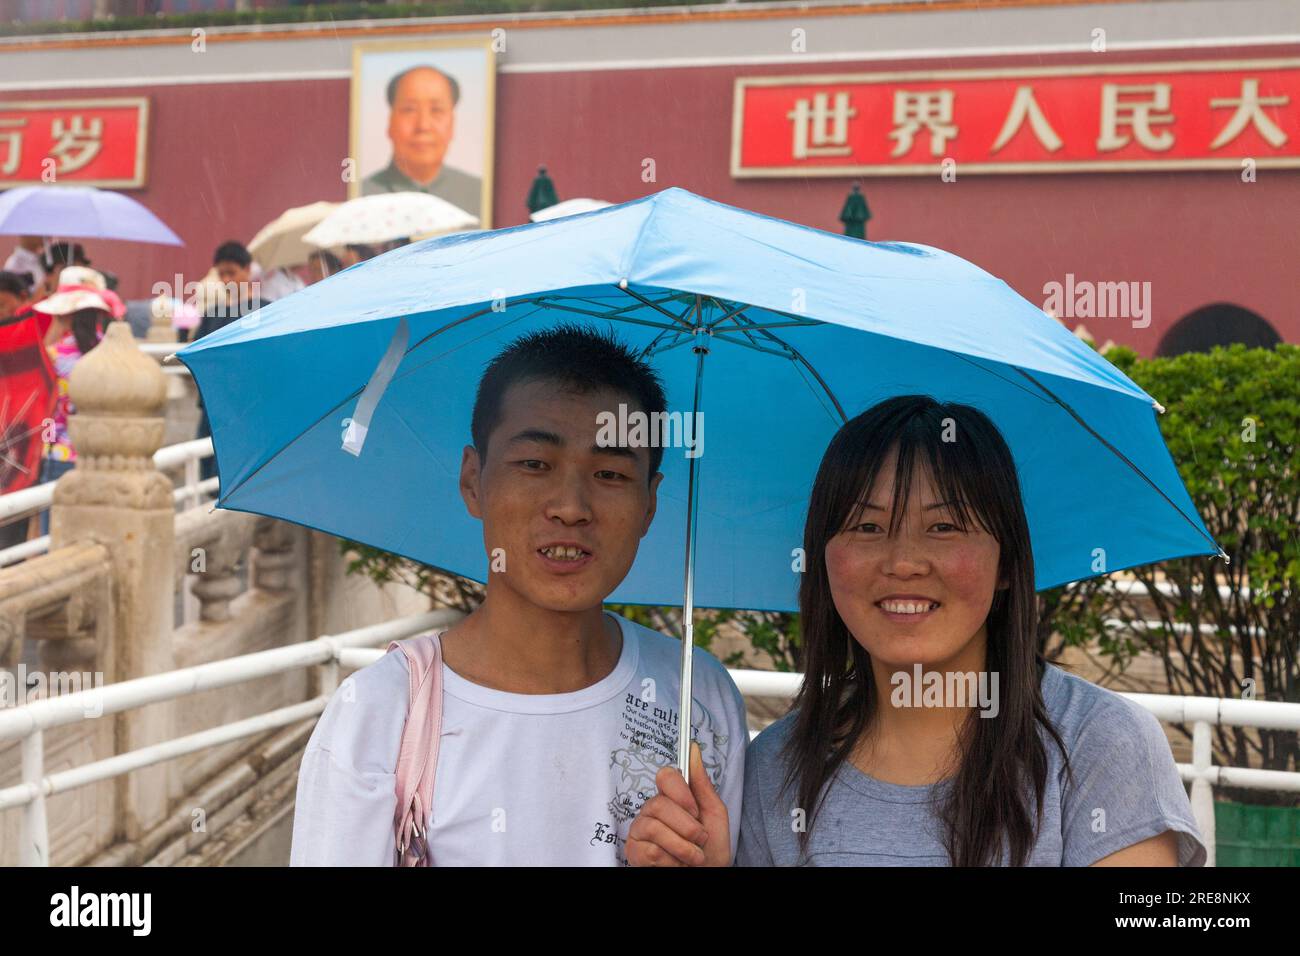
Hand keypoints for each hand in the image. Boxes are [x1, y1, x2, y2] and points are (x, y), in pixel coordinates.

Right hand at [626, 741, 729, 866]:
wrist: (707, 877)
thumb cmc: (711, 849)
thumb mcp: (714, 814)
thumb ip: (702, 783)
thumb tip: (693, 748)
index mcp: (672, 798)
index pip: (665, 776)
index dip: (680, 792)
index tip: (695, 810)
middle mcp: (652, 811)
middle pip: (660, 804)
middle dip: (687, 827)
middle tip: (700, 840)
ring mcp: (640, 831)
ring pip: (655, 829)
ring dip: (683, 848)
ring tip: (692, 857)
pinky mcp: (634, 851)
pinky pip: (650, 851)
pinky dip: (671, 862)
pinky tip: (675, 865)